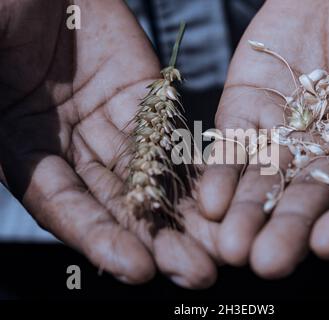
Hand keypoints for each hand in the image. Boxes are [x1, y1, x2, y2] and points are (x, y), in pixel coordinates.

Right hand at [0, 0, 218, 287]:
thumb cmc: (3, 12)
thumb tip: (17, 169)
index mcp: (20, 145)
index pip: (64, 205)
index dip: (99, 238)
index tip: (138, 268)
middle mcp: (70, 144)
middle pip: (119, 203)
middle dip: (158, 241)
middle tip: (198, 273)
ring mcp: (111, 121)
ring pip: (153, 176)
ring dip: (187, 215)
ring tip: (222, 248)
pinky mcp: (147, 97)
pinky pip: (173, 134)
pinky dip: (195, 166)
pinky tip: (221, 196)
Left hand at [198, 0, 328, 277]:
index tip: (328, 242)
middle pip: (308, 199)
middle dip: (286, 229)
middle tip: (266, 261)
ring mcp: (285, 134)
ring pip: (264, 181)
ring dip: (246, 212)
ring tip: (231, 243)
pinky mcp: (247, 113)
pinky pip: (233, 148)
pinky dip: (221, 173)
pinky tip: (210, 200)